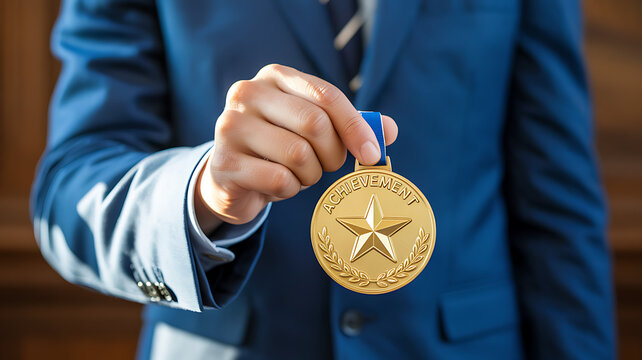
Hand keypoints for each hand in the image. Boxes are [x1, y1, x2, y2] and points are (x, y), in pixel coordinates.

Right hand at [194, 64, 397, 229]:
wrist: (233, 177)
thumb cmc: (280, 148)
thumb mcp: (314, 130)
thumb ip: (351, 126)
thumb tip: (389, 131)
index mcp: (275, 76)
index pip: (326, 95)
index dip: (355, 126)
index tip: (373, 153)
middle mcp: (247, 93)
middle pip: (314, 124)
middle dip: (333, 154)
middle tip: (329, 166)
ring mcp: (230, 126)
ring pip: (298, 155)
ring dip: (310, 174)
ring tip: (299, 174)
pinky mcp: (223, 163)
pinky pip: (279, 180)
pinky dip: (290, 190)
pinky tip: (277, 186)